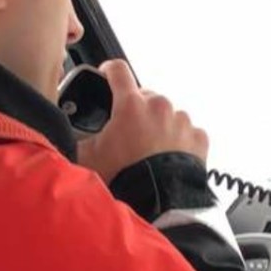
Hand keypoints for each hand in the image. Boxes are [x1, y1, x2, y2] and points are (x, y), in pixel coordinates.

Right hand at [75, 59, 208, 183]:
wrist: (159, 201)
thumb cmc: (125, 178)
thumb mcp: (90, 157)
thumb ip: (82, 139)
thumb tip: (72, 136)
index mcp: (131, 105)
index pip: (118, 71)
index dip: (110, 69)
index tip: (108, 72)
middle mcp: (159, 106)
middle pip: (144, 98)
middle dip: (136, 111)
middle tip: (128, 134)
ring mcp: (181, 121)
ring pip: (167, 115)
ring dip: (158, 126)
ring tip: (149, 151)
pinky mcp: (198, 137)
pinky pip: (186, 133)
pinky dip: (178, 141)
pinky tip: (167, 158)